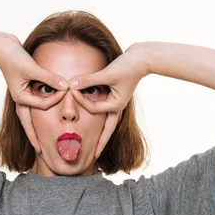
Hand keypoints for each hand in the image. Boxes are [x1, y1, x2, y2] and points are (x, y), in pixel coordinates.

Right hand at [0, 35, 69, 153]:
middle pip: (28, 123)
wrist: (2, 47)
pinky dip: (42, 108)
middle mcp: (21, 99)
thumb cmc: (14, 57)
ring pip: (31, 116)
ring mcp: (22, 95)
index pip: (43, 105)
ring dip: (36, 126)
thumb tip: (65, 86)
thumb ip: (49, 78)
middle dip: (34, 137)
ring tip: (42, 140)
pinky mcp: (25, 89)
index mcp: (21, 98)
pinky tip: (47, 112)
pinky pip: (35, 103)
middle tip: (41, 151)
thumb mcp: (32, 68)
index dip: (57, 99)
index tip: (68, 90)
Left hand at [68, 43, 151, 158]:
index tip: (71, 90)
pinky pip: (106, 109)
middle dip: (101, 142)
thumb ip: (88, 80)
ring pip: (107, 121)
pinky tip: (96, 119)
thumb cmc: (128, 66)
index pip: (93, 109)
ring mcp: (117, 102)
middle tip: (94, 156)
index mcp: (116, 105)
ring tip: (96, 145)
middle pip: (107, 129)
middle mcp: (117, 106)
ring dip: (101, 131)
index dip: (81, 100)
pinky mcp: (116, 95)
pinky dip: (99, 113)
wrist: (143, 58)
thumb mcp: (107, 74)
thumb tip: (71, 85)